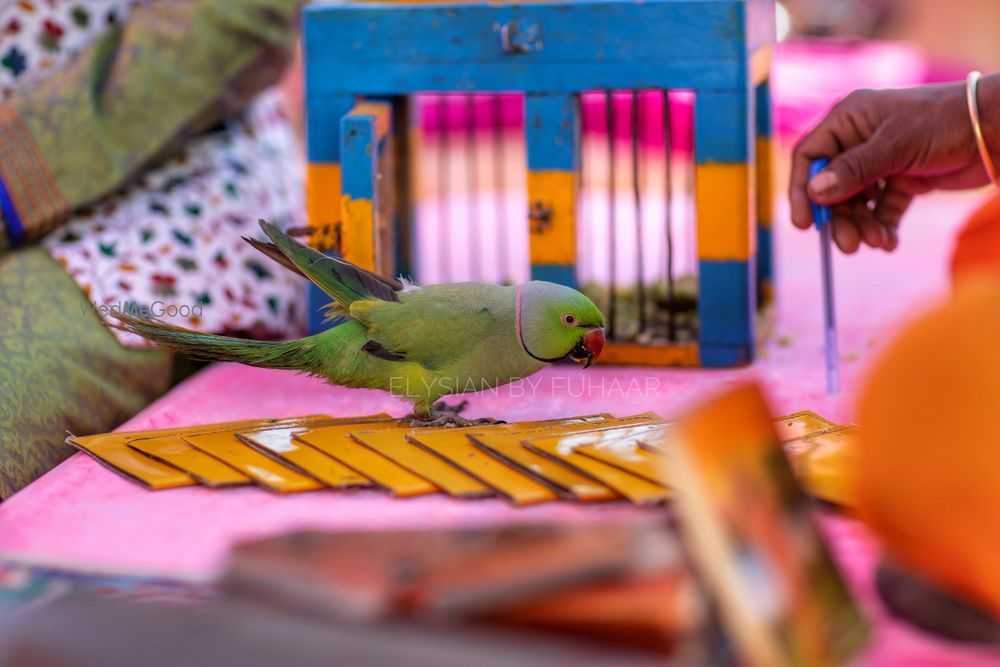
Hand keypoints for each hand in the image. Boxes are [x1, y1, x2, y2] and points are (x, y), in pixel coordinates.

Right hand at [789, 77, 998, 253]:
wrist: (998, 129)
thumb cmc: (945, 123)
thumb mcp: (895, 145)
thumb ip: (853, 170)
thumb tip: (815, 192)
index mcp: (848, 119)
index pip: (810, 156)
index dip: (802, 190)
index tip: (805, 223)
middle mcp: (859, 139)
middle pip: (832, 186)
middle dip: (840, 218)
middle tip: (848, 246)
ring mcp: (881, 161)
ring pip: (857, 201)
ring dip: (863, 225)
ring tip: (877, 243)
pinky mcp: (903, 179)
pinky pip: (882, 208)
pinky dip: (883, 225)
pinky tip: (890, 241)